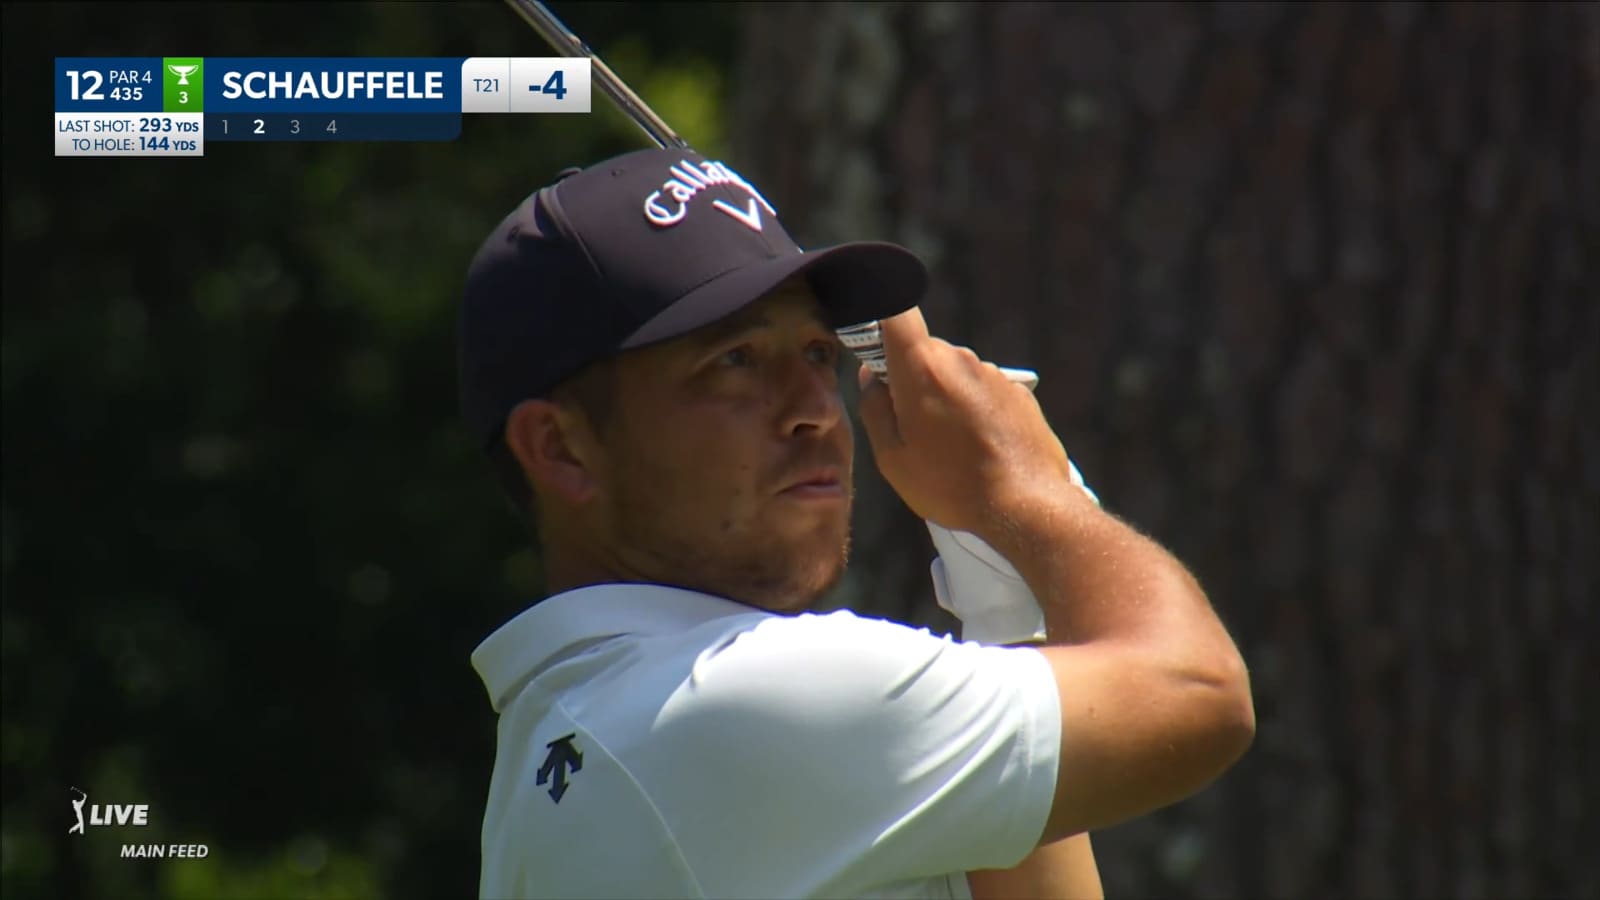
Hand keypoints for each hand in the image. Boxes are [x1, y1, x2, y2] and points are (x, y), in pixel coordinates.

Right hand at [855, 307, 1077, 535]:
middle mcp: (960, 359)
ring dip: (945, 396)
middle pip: (924, 351)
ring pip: (954, 372)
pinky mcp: (1018, 392)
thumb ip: (874, 409)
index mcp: (923, 368)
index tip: (874, 351)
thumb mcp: (893, 458)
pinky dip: (973, 409)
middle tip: (912, 425)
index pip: (896, 313)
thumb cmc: (951, 485)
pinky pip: (981, 390)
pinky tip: (979, 447)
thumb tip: (870, 378)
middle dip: (912, 377)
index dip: (880, 319)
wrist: (1027, 505)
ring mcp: (994, 374)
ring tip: (950, 445)